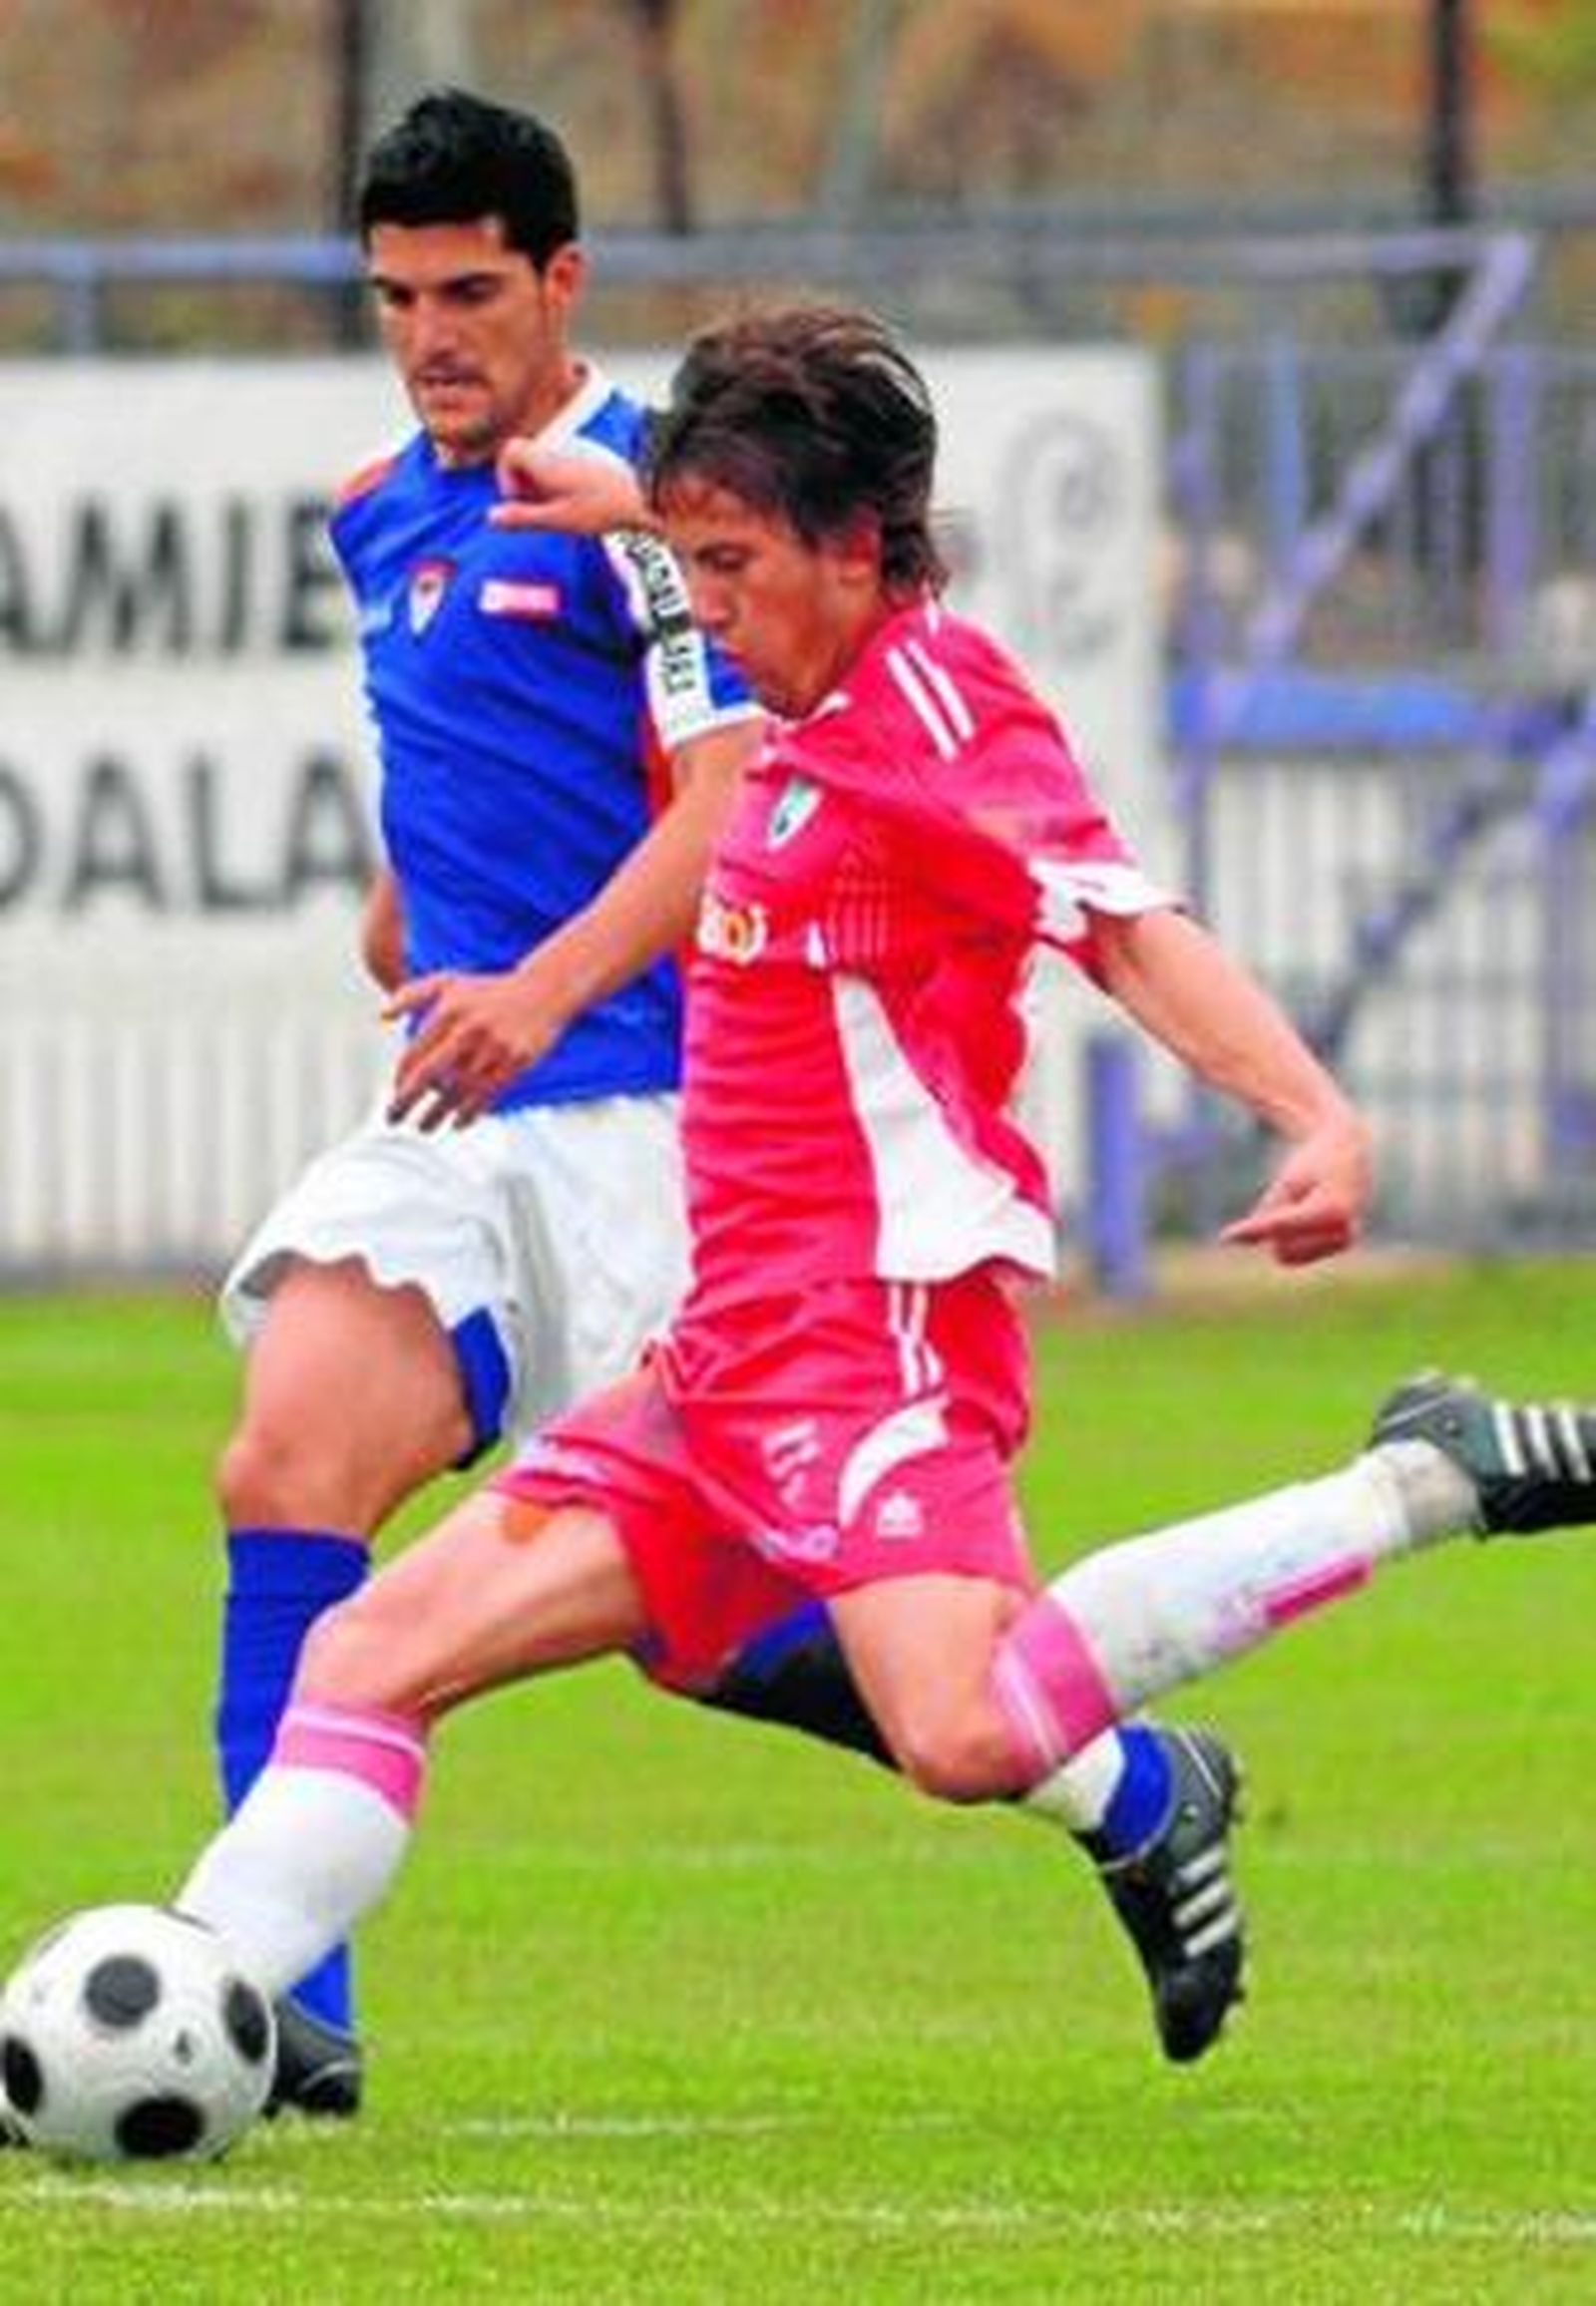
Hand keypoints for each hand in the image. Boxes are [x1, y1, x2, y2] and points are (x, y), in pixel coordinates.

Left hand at [383, 969, 563, 1130]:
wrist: (544, 990)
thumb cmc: (490, 990)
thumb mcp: (448, 982)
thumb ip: (411, 995)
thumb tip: (382, 1016)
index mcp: (449, 1011)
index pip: (416, 1051)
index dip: (401, 1077)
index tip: (396, 1092)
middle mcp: (470, 1030)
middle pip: (431, 1074)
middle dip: (407, 1101)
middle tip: (393, 1119)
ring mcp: (494, 1047)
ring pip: (458, 1090)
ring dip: (437, 1113)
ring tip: (424, 1127)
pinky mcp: (515, 1062)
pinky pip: (488, 1094)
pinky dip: (470, 1112)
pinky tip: (457, 1123)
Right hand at [489, 440, 646, 534]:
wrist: (648, 496)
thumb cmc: (605, 509)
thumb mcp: (560, 519)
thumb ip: (524, 517)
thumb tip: (491, 517)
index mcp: (547, 461)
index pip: (509, 451)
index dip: (505, 475)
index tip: (518, 499)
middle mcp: (559, 450)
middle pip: (525, 456)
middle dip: (524, 483)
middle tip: (539, 508)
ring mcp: (577, 451)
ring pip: (545, 462)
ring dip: (543, 484)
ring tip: (560, 509)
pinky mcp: (593, 459)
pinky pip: (565, 465)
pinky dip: (562, 482)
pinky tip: (581, 503)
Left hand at [1219, 1115, 1372, 1266]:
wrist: (1349, 1154)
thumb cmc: (1314, 1165)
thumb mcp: (1286, 1183)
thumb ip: (1266, 1214)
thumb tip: (1229, 1241)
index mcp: (1332, 1210)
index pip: (1280, 1226)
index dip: (1252, 1229)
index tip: (1224, 1236)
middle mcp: (1344, 1231)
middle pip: (1280, 1247)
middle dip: (1275, 1226)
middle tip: (1293, 1197)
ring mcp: (1344, 1242)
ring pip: (1286, 1255)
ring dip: (1284, 1232)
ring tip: (1304, 1205)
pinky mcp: (1339, 1247)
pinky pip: (1294, 1255)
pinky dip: (1292, 1238)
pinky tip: (1310, 1216)